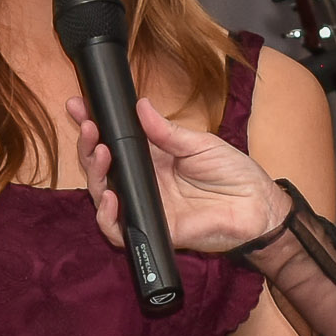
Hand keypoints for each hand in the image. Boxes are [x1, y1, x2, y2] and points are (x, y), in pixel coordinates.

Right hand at [67, 94, 288, 254]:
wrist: (258, 206)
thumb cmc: (234, 174)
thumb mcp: (199, 144)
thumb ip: (166, 131)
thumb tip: (140, 106)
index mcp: (152, 158)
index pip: (115, 142)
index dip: (94, 125)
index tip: (78, 105)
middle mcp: (144, 183)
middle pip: (102, 168)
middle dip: (87, 146)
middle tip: (88, 126)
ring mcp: (146, 207)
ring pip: (103, 196)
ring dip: (94, 174)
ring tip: (101, 152)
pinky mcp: (154, 230)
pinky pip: (119, 230)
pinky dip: (107, 215)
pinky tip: (110, 195)